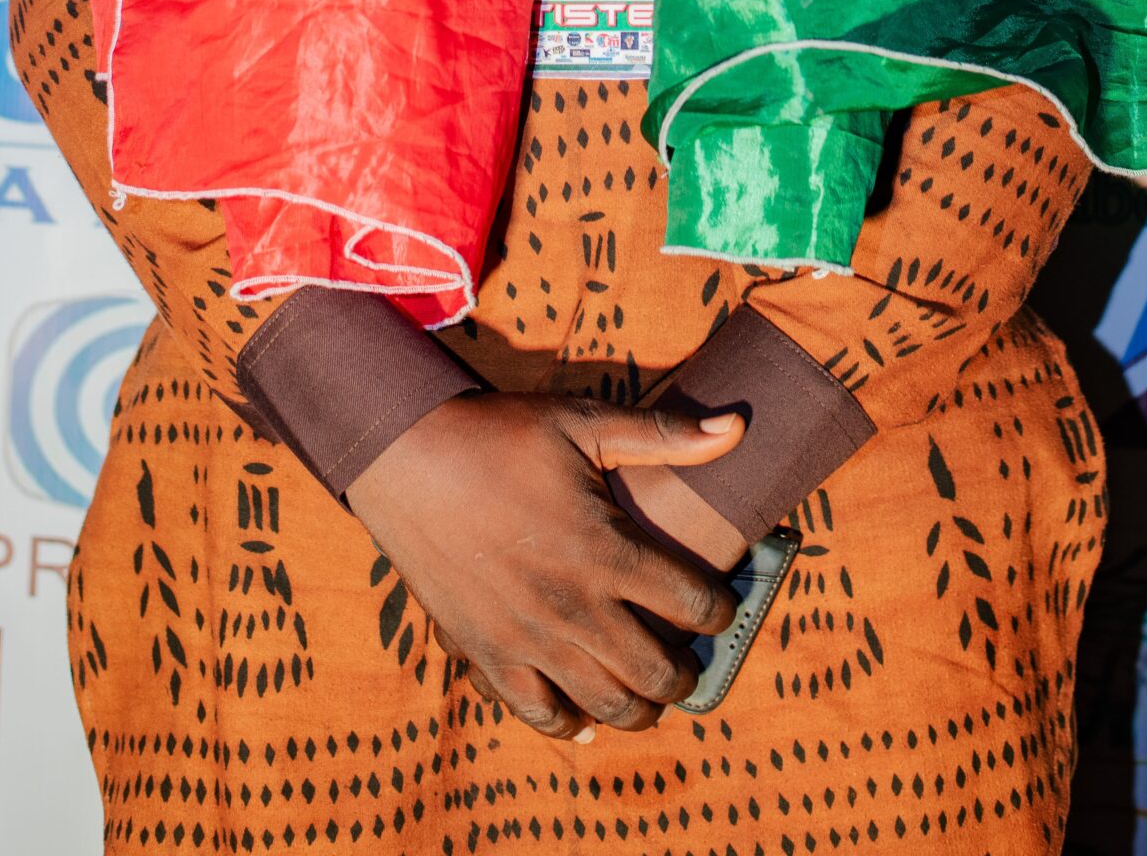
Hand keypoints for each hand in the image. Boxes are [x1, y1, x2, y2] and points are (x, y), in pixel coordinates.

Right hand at [346, 393, 742, 737]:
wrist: (407, 459)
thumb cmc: (501, 435)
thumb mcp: (584, 423)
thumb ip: (664, 435)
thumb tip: (739, 425)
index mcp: (605, 550)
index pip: (692, 604)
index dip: (720, 609)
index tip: (722, 604)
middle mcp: (573, 606)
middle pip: (657, 672)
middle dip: (686, 671)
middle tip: (689, 657)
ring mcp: (528, 639)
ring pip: (606, 706)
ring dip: (639, 707)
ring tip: (648, 690)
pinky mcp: (487, 655)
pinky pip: (540, 715)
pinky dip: (570, 723)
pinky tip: (584, 713)